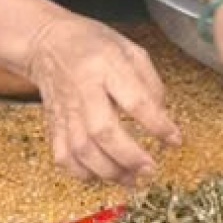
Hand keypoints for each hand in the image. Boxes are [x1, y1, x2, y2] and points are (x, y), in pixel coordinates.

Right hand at [21, 10, 181, 183]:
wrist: (47, 43)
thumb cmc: (93, 44)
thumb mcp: (130, 49)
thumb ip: (150, 82)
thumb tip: (162, 117)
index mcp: (106, 66)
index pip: (135, 100)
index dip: (158, 125)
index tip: (175, 140)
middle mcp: (83, 90)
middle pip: (103, 131)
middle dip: (130, 157)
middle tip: (151, 170)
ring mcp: (65, 110)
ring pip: (82, 150)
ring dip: (109, 172)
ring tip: (132, 180)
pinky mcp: (53, 124)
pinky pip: (64, 157)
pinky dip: (83, 173)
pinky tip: (102, 175)